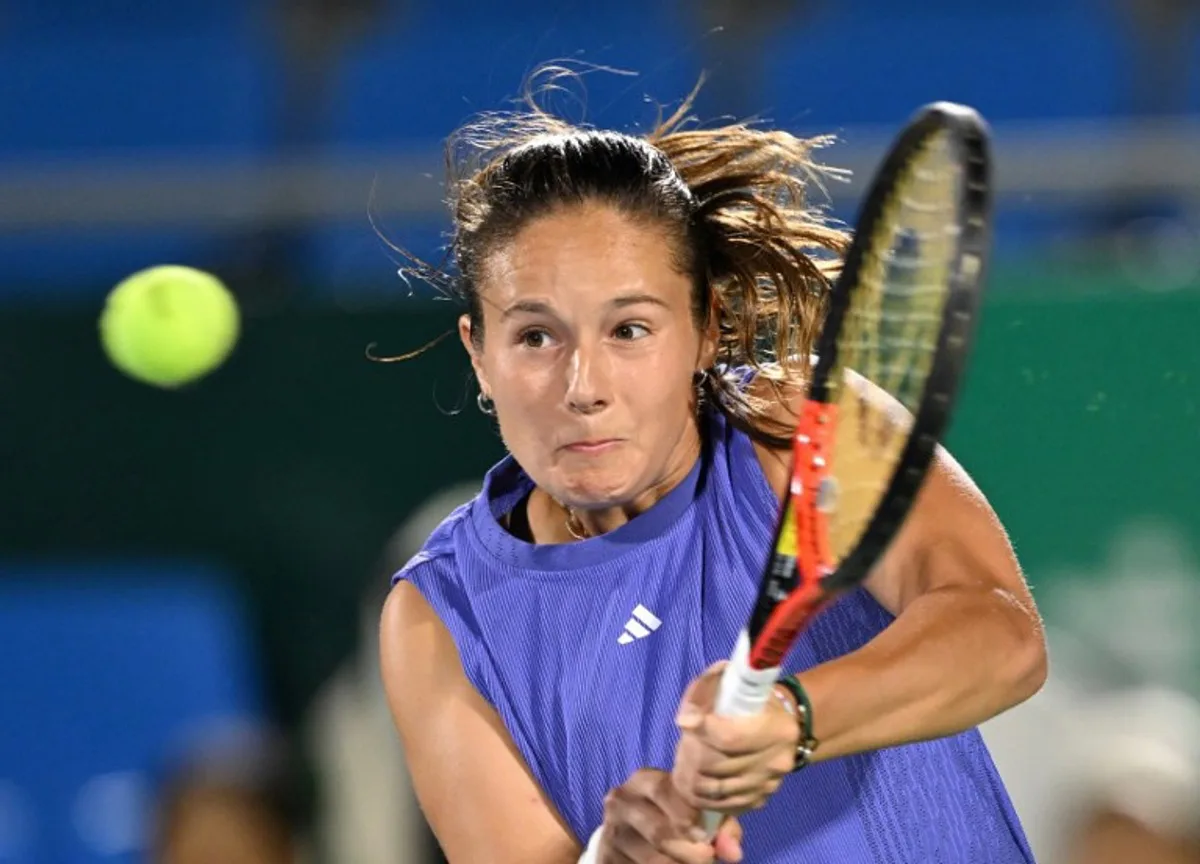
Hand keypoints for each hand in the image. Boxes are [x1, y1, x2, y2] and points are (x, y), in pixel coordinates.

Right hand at [597, 768, 743, 862]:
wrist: (631, 832)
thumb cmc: (674, 816)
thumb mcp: (696, 811)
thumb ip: (720, 826)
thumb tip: (734, 853)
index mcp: (643, 780)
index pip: (662, 790)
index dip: (687, 814)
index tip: (707, 837)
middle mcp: (621, 801)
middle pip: (658, 831)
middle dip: (689, 851)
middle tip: (707, 860)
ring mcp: (611, 831)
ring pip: (650, 858)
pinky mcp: (606, 857)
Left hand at [671, 662, 798, 815]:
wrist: (785, 728)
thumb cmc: (755, 701)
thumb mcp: (737, 682)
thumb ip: (709, 688)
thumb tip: (687, 716)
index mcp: (778, 728)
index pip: (730, 737)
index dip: (702, 731)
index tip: (684, 721)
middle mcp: (777, 760)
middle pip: (718, 765)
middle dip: (692, 755)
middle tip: (682, 745)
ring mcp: (770, 784)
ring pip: (717, 790)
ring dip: (692, 778)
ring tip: (684, 764)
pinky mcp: (761, 799)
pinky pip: (724, 805)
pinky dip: (704, 798)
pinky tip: (696, 784)